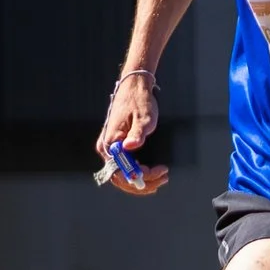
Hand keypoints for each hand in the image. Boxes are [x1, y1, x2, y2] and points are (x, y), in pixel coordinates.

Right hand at [93, 72, 169, 195]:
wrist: (134, 87)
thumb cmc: (139, 101)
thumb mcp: (144, 117)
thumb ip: (138, 133)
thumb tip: (130, 146)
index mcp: (110, 143)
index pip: (120, 170)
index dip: (138, 176)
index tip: (157, 171)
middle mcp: (106, 148)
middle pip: (120, 177)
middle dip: (141, 183)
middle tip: (163, 179)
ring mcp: (111, 148)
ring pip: (123, 174)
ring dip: (141, 180)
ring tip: (162, 178)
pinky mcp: (117, 146)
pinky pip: (125, 166)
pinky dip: (138, 173)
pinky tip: (151, 173)